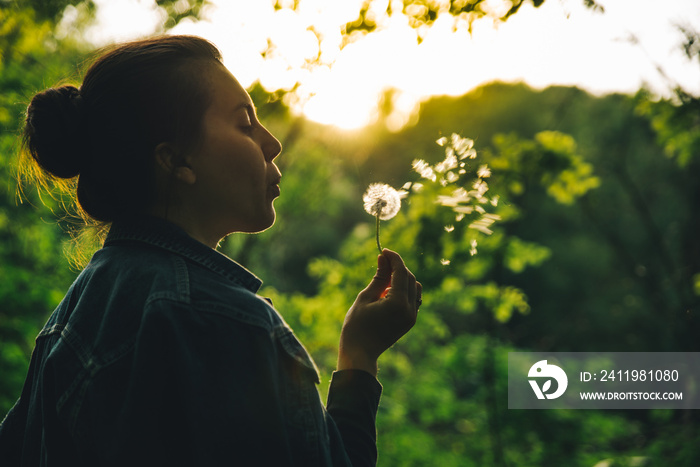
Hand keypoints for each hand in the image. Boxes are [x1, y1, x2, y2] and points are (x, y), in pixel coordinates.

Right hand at [337, 249, 421, 375]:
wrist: (360, 353)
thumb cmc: (357, 326)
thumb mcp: (365, 298)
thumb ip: (379, 277)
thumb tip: (383, 257)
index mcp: (398, 303)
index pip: (401, 272)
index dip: (394, 258)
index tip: (384, 251)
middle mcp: (410, 309)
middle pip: (409, 278)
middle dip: (398, 267)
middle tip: (382, 261)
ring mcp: (412, 316)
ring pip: (414, 287)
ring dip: (402, 278)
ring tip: (384, 279)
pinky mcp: (411, 321)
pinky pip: (413, 298)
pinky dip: (404, 290)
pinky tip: (389, 291)